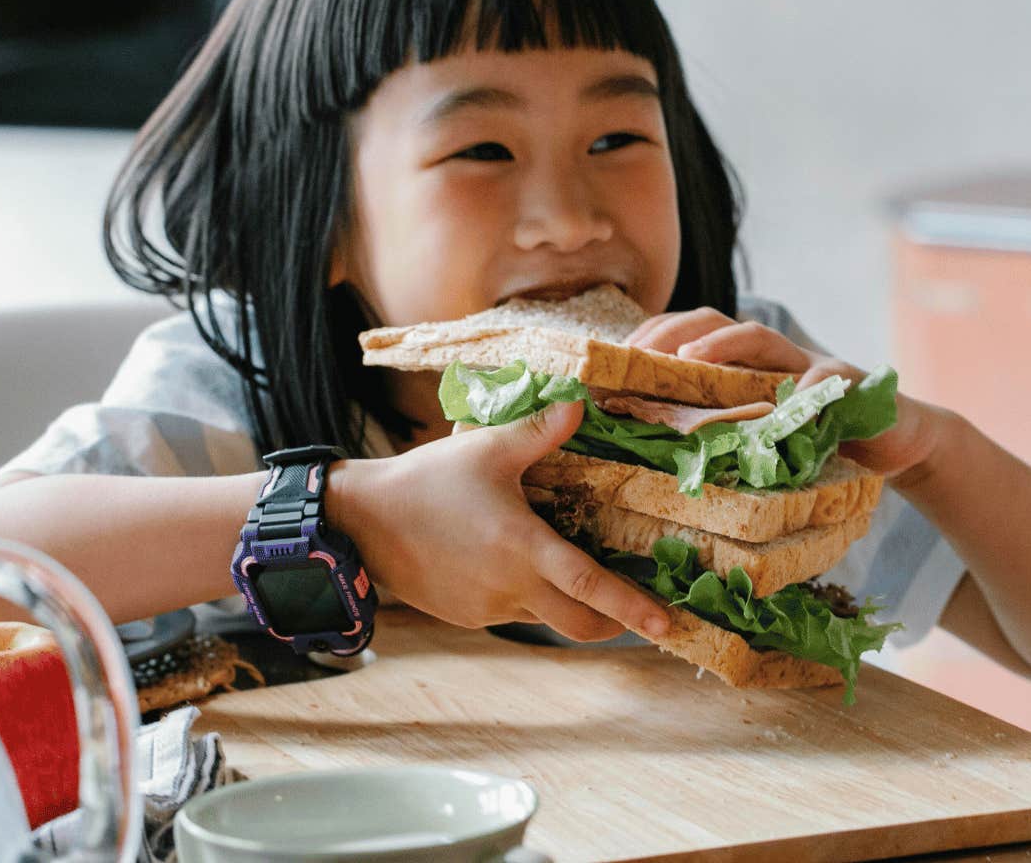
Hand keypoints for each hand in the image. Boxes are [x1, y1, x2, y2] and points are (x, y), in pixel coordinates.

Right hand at [328, 402, 669, 642]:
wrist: (365, 522)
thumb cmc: (429, 480)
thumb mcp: (487, 449)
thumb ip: (539, 431)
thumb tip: (582, 405)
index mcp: (523, 548)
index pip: (590, 586)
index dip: (631, 607)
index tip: (665, 623)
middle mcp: (511, 587)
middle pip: (579, 624)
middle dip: (614, 624)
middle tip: (639, 614)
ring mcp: (489, 608)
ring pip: (546, 619)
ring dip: (567, 606)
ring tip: (573, 576)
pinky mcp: (470, 616)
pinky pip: (514, 613)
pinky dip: (530, 600)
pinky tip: (517, 567)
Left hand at [626, 307, 943, 482]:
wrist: (898, 440)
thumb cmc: (822, 444)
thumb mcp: (764, 440)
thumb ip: (726, 437)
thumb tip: (655, 459)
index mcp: (748, 366)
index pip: (692, 336)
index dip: (655, 338)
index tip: (617, 356)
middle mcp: (775, 356)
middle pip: (718, 322)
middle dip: (675, 330)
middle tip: (641, 352)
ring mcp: (811, 364)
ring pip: (762, 338)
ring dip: (724, 343)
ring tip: (691, 359)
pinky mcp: (849, 384)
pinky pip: (825, 382)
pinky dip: (805, 392)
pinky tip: (788, 406)